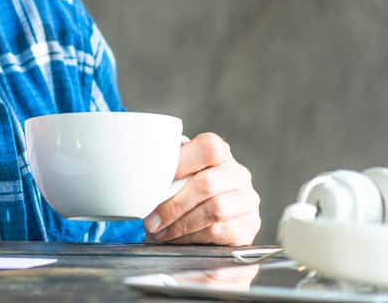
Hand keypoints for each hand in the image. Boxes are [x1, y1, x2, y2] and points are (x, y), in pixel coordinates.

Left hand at [143, 132, 260, 244]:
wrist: (209, 227)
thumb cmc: (184, 195)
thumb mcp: (175, 178)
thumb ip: (164, 173)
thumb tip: (138, 180)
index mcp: (219, 153)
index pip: (208, 148)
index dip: (181, 163)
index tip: (155, 181)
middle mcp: (238, 174)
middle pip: (207, 184)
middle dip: (173, 205)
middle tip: (150, 221)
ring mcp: (247, 200)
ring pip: (215, 210)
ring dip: (181, 225)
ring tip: (160, 233)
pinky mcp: (249, 226)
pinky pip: (220, 232)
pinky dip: (193, 238)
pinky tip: (177, 240)